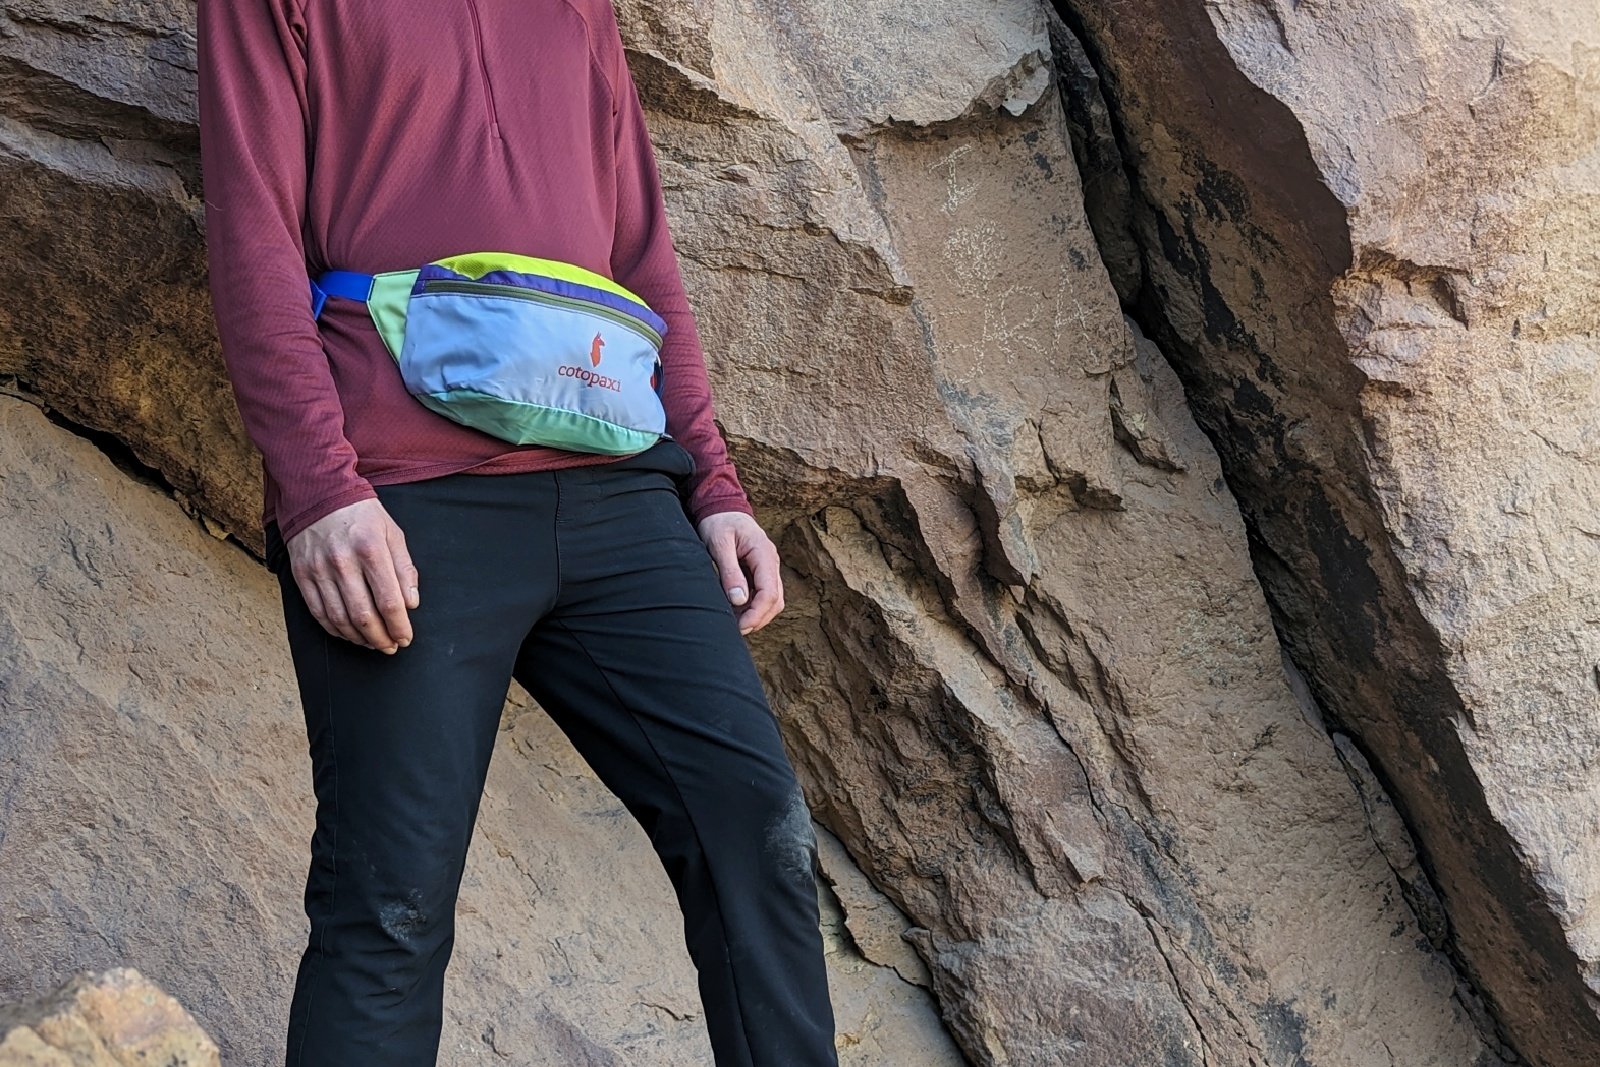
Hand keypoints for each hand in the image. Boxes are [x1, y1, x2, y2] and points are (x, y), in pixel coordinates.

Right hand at [285, 497, 419, 652]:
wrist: (317, 493)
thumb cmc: (362, 515)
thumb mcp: (392, 533)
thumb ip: (404, 568)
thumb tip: (411, 603)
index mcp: (370, 549)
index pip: (389, 601)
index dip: (400, 626)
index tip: (406, 637)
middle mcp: (342, 561)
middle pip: (364, 616)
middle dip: (381, 638)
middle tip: (392, 646)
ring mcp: (318, 570)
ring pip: (340, 619)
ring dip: (359, 639)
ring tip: (374, 643)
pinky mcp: (301, 575)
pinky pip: (318, 612)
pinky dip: (335, 630)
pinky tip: (350, 634)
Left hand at [696, 511, 783, 635]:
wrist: (721, 506)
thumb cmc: (718, 522)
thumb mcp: (719, 544)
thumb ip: (729, 572)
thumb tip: (739, 600)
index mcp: (764, 553)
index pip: (770, 592)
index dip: (757, 613)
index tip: (740, 626)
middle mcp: (771, 562)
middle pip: (776, 600)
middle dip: (759, 619)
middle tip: (736, 630)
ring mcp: (768, 567)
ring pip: (773, 600)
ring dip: (757, 615)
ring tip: (734, 622)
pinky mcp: (760, 571)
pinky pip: (763, 594)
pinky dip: (752, 607)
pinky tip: (735, 611)